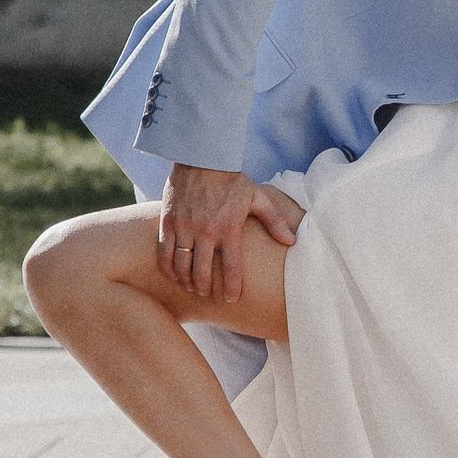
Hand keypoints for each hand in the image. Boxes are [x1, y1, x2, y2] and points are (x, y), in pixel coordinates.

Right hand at [158, 163, 299, 302]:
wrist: (201, 157)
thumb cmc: (232, 180)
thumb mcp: (257, 198)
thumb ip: (274, 221)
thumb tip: (292, 241)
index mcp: (230, 229)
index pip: (233, 268)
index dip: (233, 288)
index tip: (233, 300)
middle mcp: (206, 232)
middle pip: (203, 272)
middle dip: (206, 289)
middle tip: (208, 295)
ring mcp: (184, 227)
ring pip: (182, 265)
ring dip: (186, 281)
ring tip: (192, 287)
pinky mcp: (168, 221)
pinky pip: (164, 252)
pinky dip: (167, 267)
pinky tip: (173, 275)